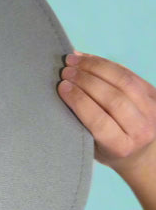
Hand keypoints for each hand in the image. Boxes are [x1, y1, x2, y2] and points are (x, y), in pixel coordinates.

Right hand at [58, 52, 155, 175]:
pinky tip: (88, 59)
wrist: (142, 151)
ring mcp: (152, 109)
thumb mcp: (93, 147)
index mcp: (122, 147)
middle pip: (113, 98)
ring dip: (95, 67)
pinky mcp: (154, 93)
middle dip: (86, 81)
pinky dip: (106, 64)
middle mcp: (141, 129)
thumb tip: (65, 89)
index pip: (99, 121)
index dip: (80, 101)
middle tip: (65, 71)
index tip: (62, 87)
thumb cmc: (109, 151)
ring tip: (74, 60)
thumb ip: (82, 124)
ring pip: (123, 81)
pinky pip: (128, 73)